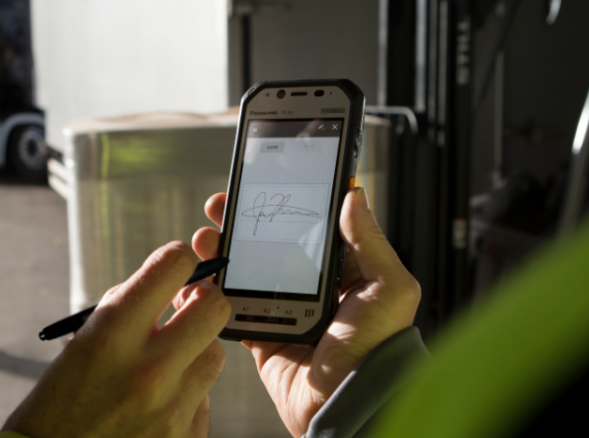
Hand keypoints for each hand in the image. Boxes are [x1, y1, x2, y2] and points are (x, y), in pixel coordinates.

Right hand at [3, 242, 231, 437]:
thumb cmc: (56, 407)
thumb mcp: (79, 348)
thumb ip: (122, 314)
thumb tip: (163, 289)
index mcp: (112, 333)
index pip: (173, 266)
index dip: (177, 260)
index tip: (175, 268)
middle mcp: (148, 368)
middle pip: (214, 308)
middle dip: (202, 301)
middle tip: (188, 307)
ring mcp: (170, 408)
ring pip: (214, 355)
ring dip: (194, 352)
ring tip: (165, 364)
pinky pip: (204, 400)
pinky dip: (186, 396)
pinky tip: (158, 403)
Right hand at [187, 188, 419, 436]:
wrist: (347, 404)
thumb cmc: (376, 348)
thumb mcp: (388, 288)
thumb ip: (370, 241)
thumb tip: (355, 195)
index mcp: (344, 272)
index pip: (310, 227)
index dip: (285, 203)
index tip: (261, 183)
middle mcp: (312, 288)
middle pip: (270, 242)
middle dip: (242, 221)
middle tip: (220, 205)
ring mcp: (284, 311)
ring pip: (245, 270)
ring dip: (222, 250)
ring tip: (205, 237)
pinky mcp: (262, 336)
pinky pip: (231, 308)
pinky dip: (212, 291)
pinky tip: (200, 275)